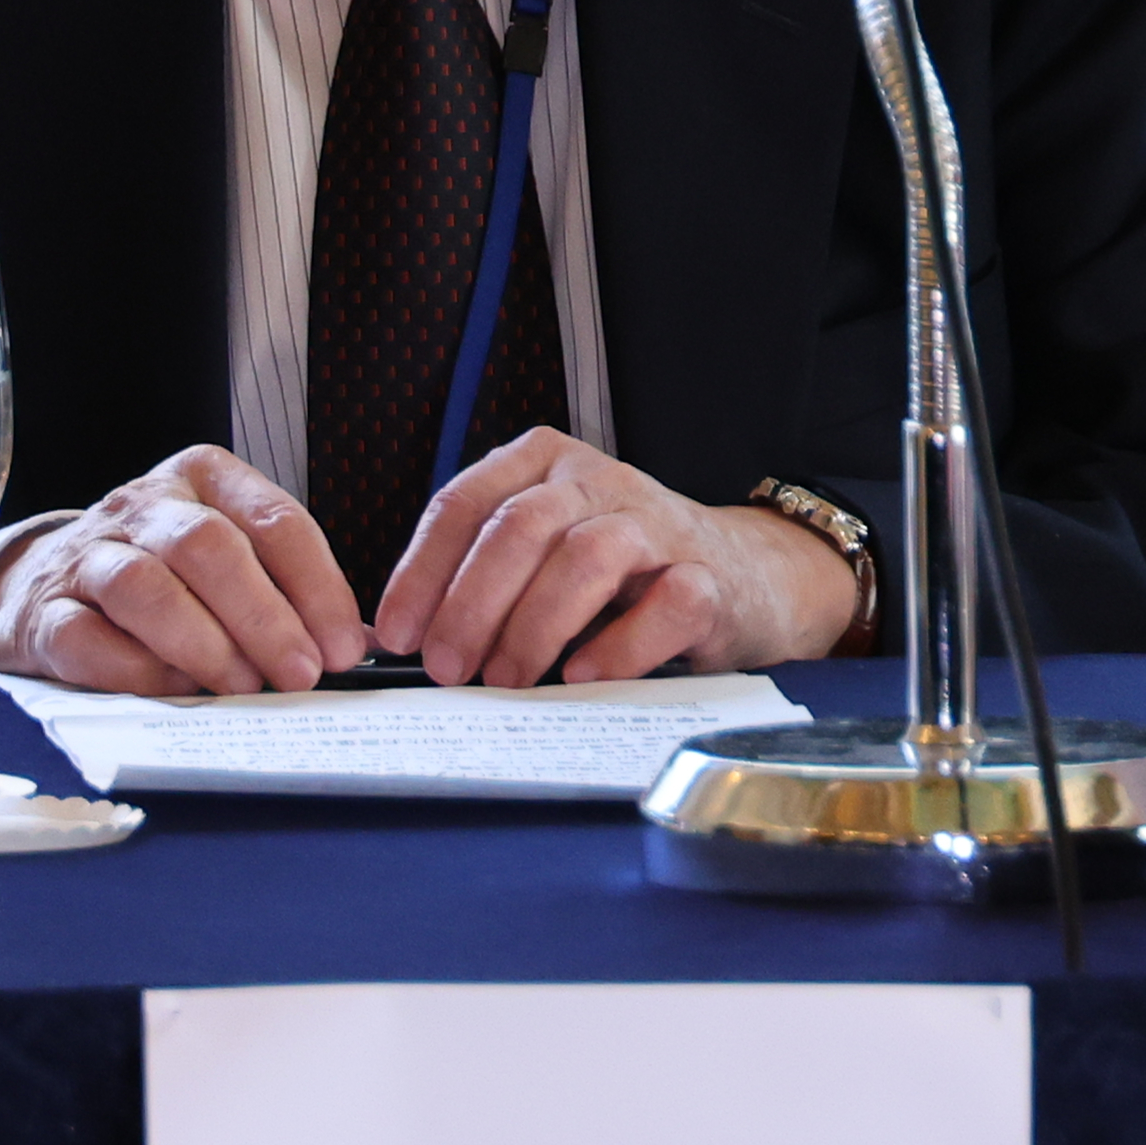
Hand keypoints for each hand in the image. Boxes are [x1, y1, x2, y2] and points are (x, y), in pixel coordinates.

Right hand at [0, 445, 370, 695]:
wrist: (40, 585)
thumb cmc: (162, 573)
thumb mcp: (226, 556)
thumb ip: (285, 589)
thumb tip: (356, 645)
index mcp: (203, 478)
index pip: (274, 520)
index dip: (317, 587)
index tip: (345, 647)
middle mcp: (142, 505)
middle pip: (209, 547)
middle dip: (264, 616)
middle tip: (301, 674)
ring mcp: (85, 555)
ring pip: (146, 587)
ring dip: (205, 644)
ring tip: (245, 688)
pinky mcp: (41, 613)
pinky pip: (87, 639)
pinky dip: (139, 671)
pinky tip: (178, 693)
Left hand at [371, 428, 862, 686]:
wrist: (748, 577)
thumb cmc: (623, 576)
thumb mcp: (544, 555)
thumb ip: (484, 579)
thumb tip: (403, 643)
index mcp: (546, 465)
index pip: (466, 503)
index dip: (422, 572)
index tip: (396, 636)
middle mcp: (600, 481)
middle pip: (522, 525)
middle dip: (472, 603)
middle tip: (446, 668)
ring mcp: (659, 525)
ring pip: (587, 555)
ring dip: (534, 624)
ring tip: (506, 679)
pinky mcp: (711, 578)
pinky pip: (665, 603)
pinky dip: (619, 644)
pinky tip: (583, 675)